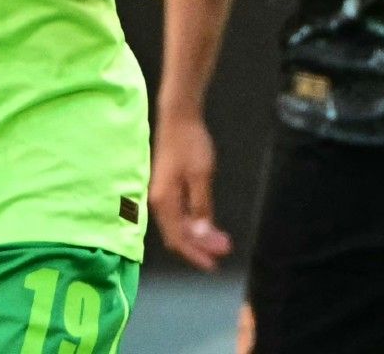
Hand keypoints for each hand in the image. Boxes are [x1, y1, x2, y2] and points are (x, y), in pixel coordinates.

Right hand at [150, 113, 232, 270]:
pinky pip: (180, 214)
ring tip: (221, 240)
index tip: (213, 265)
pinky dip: (195, 222)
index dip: (195, 254)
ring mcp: (162, 195)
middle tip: (224, 250)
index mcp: (164, 201)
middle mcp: (159, 202)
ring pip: (179, 225)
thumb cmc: (189, 143)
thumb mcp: (200, 176)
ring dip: (199, 235)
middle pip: (178, 235)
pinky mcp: (168, 188)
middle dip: (200, 246)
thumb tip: (201, 234)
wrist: (178, 117)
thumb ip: (200, 207)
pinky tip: (209, 224)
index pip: (178, 238)